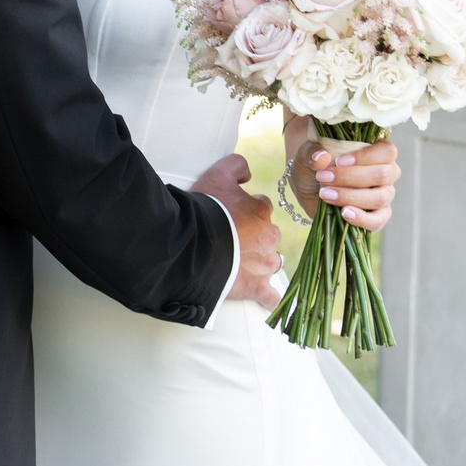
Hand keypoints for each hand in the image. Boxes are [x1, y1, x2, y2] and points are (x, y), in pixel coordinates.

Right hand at [191, 154, 282, 308]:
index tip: (232, 217)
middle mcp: (269, 236)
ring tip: (241, 264)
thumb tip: (248, 173)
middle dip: (256, 238)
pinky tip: (268, 299)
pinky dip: (270, 298)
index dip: (246, 212)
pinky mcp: (256, 287)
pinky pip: (271, 296)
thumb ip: (236, 165)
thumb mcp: (217, 174)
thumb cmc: (204, 210)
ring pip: (272, 262)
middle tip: (233, 240)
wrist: (193, 245)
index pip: (261, 208)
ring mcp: (264, 264)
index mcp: (260, 211)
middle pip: (268, 236)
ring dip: (261, 262)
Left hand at [281, 114, 401, 233]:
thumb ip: (312, 152)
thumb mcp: (307, 154)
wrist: (307, 186)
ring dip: (351, 196)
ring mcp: (384, 195)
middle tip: (323, 177)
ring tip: (325, 195)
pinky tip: (344, 213)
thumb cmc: (315, 164)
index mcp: (377, 152)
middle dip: (350, 177)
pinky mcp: (377, 216)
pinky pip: (378, 221)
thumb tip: (322, 158)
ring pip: (380, 197)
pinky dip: (362, 218)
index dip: (365, 157)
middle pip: (383, 175)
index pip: (386, 152)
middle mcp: (386, 173)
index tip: (339, 161)